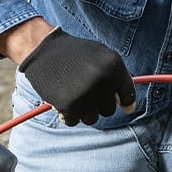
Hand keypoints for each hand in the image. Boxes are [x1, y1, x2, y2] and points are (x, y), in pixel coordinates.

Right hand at [19, 27, 135, 125]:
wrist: (43, 50)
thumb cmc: (74, 54)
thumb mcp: (101, 56)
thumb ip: (117, 77)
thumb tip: (129, 106)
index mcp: (114, 67)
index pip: (128, 96)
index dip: (125, 102)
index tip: (124, 106)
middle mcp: (102, 81)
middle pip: (109, 110)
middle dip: (98, 104)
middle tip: (84, 89)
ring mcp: (86, 95)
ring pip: (92, 118)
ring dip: (82, 110)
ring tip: (72, 93)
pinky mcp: (69, 107)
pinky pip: (74, 121)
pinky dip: (67, 114)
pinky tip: (61, 98)